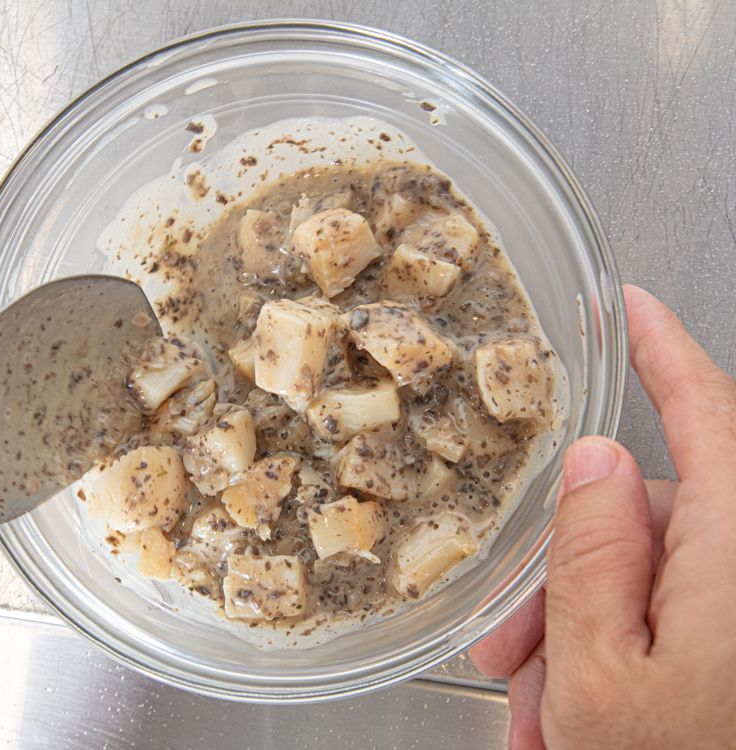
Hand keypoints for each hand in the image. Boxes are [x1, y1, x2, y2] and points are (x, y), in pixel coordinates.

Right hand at [470, 285, 735, 748]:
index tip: (627, 305)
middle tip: (508, 647)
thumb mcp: (603, 679)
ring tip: (543, 717)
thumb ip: (596, 554)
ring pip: (658, 583)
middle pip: (654, 524)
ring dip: (584, 636)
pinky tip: (580, 720)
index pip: (711, 414)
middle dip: (569, 575)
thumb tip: (596, 458)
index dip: (664, 352)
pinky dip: (622, 660)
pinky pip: (683, 623)